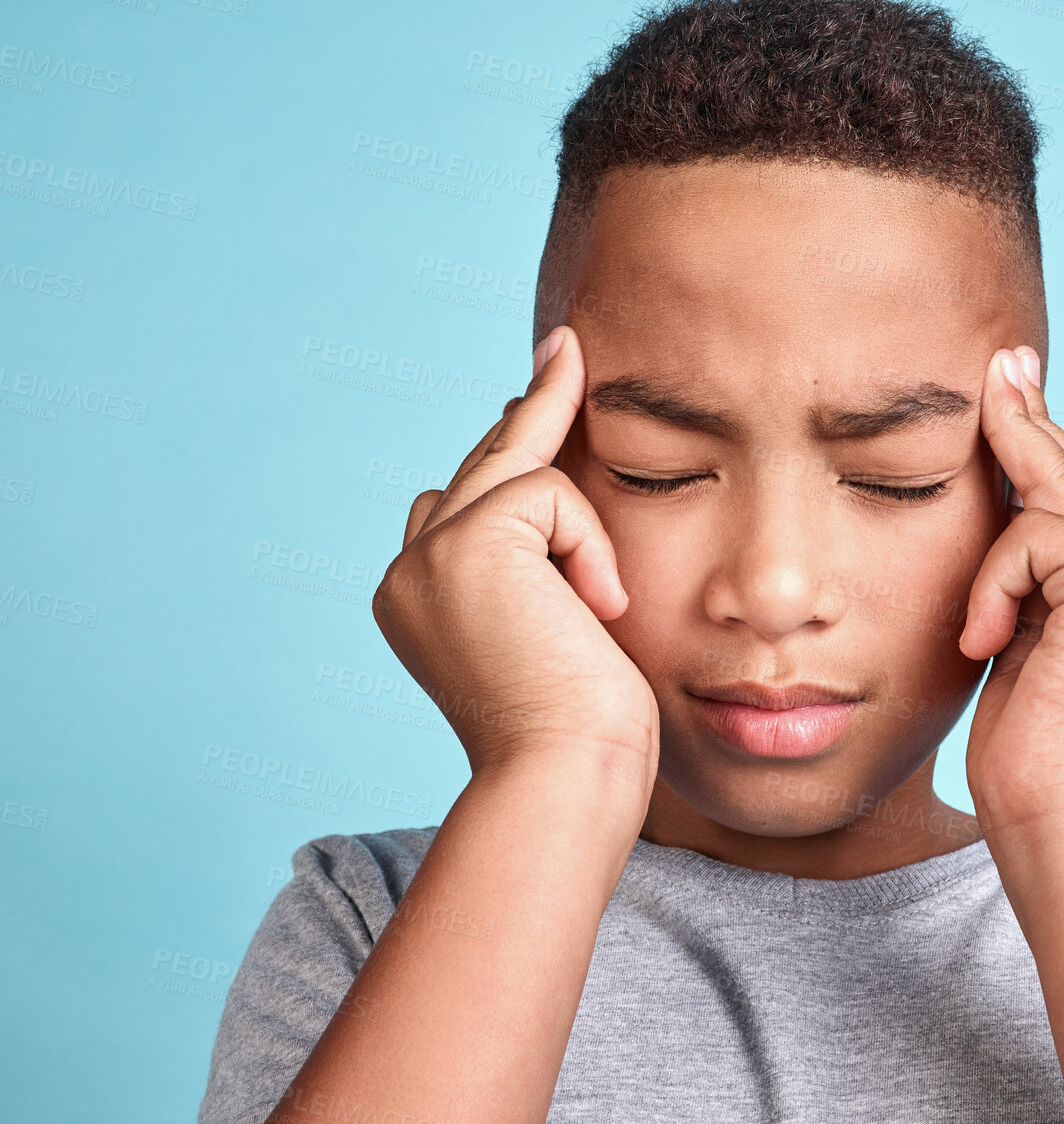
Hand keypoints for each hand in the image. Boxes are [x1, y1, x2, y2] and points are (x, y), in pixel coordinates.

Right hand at [372, 326, 659, 798]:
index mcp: (419, 599)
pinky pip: (550, 490)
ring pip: (520, 470)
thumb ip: (539, 565)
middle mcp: (408, 571)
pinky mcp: (466, 543)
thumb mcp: (556, 631)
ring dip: (579, 528)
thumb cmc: (582, 729)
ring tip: (595, 609)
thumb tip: (555, 491)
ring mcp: (428, 554)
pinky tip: (594, 609)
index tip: (545, 382)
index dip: (507, 448)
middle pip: (483, 465)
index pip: (461, 502)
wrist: (565, 778)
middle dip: (535, 410)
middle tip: (568, 344)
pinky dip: (589, 544)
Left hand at [958, 346, 1063, 836]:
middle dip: (1030, 423)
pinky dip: (996, 582)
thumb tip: (1014, 510)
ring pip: (1057, 499)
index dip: (1048, 450)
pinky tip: (991, 643)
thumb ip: (1039, 580)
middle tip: (1002, 361)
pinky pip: (1033, 533)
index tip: (1013, 386)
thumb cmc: (1036, 759)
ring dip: (1002, 558)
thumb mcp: (1033, 648)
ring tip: (991, 638)